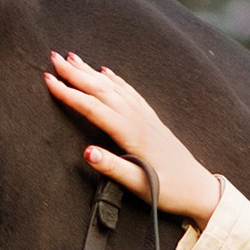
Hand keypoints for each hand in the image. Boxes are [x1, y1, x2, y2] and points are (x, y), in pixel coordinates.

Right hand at [45, 51, 223, 225]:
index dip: (70, 94)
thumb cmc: (171, 191)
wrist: (200, 190)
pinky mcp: (152, 121)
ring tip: (73, 58)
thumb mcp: (140, 186)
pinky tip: (107, 72)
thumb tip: (86, 152)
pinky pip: (130, 93)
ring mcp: (147, 118)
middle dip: (76, 74)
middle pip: (103, 90)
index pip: (94, 109)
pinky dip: (116, 80)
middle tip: (54, 58)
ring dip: (92, 72)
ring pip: (115, 88)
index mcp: (133, 135)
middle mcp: (139, 120)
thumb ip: (113, 168)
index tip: (49, 81)